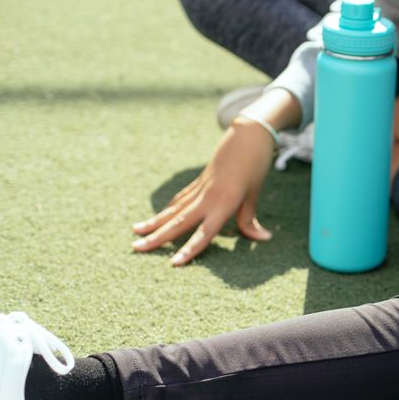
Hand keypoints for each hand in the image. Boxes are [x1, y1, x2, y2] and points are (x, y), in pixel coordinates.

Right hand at [131, 121, 273, 265]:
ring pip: (173, 209)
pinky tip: (156, 219)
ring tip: (135, 232)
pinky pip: (179, 200)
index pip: (205, 232)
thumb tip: (263, 238)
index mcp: (223, 203)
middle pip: (178, 222)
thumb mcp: (254, 194)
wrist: (246, 136)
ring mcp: (199, 189)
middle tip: (135, 248)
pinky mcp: (197, 183)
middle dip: (157, 237)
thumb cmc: (255, 166)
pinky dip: (166, 210)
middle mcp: (207, 197)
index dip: (190, 249)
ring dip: (154, 222)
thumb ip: (249, 218)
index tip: (173, 263)